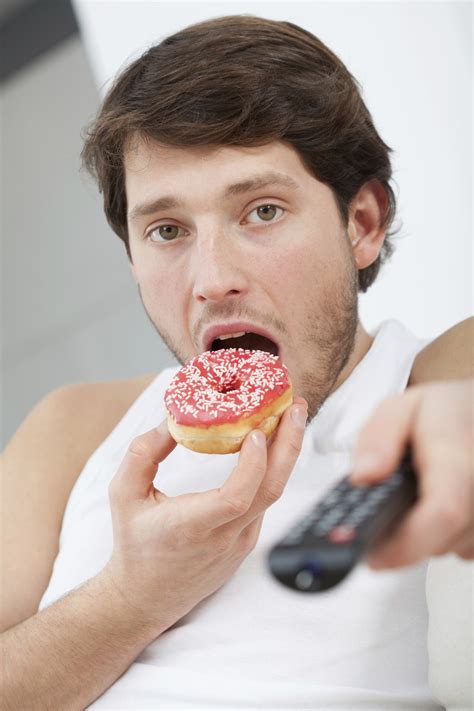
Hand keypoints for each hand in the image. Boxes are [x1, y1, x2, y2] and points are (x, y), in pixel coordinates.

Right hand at [103, 397, 307, 632]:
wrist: (146, 597)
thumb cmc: (134, 544)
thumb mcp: (123, 494)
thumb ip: (143, 453)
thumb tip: (171, 418)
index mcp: (191, 526)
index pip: (236, 498)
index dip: (252, 465)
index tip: (256, 433)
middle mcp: (223, 537)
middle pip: (270, 490)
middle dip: (289, 444)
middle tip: (295, 406)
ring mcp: (240, 542)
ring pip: (272, 494)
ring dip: (285, 453)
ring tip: (289, 416)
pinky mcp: (246, 542)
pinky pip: (264, 502)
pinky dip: (272, 470)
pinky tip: (271, 445)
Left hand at [350, 379, 472, 569]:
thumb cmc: (446, 411)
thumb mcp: (399, 409)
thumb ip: (377, 439)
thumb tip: (363, 476)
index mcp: (458, 454)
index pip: (442, 513)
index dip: (406, 544)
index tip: (373, 555)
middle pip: (442, 539)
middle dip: (404, 537)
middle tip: (382, 515)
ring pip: (454, 547)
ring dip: (425, 535)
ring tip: (414, 498)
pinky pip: (467, 545)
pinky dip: (445, 534)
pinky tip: (434, 505)